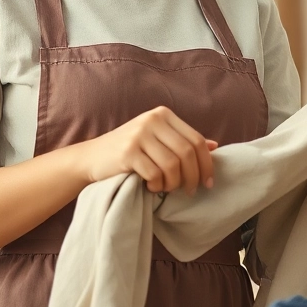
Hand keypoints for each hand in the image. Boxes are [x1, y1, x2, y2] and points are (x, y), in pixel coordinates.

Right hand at [80, 106, 217, 194]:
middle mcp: (152, 120)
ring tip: (166, 188)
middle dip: (193, 177)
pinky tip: (150, 186)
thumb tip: (214, 146)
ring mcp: (139, 135)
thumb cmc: (129, 151)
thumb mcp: (157, 140)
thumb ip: (182, 141)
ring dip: (173, 183)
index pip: (196, 140)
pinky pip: (155, 173)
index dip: (206, 164)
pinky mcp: (127, 152)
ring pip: (172, 165)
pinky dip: (157, 185)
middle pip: (187, 153)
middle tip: (190, 191)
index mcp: (163, 115)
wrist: (92, 157)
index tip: (208, 182)